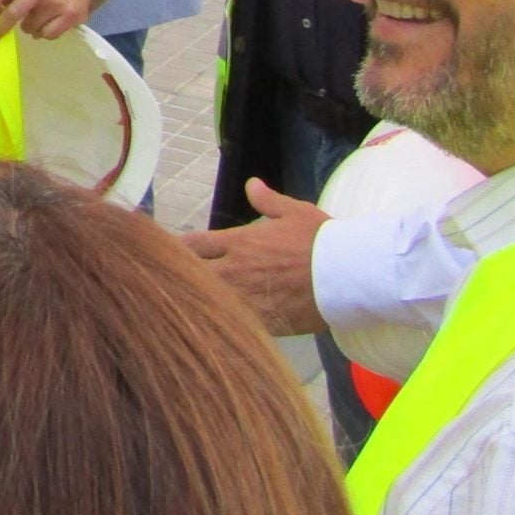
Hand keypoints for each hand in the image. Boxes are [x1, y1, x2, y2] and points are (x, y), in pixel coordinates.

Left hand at [181, 181, 329, 335]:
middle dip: (179, 278)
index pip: (192, 245)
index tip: (168, 254)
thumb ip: (268, 201)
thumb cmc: (321, 240)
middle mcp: (235, 269)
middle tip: (168, 282)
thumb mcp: (295, 213)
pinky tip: (213, 329)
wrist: (345, 274)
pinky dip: (220, 324)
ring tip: (184, 307)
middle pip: (191, 275)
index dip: (177, 250)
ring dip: (196, 301)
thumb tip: (251, 184)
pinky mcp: (261, 321)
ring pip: (206, 301)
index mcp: (239, 242)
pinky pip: (230, 324)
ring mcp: (246, 297)